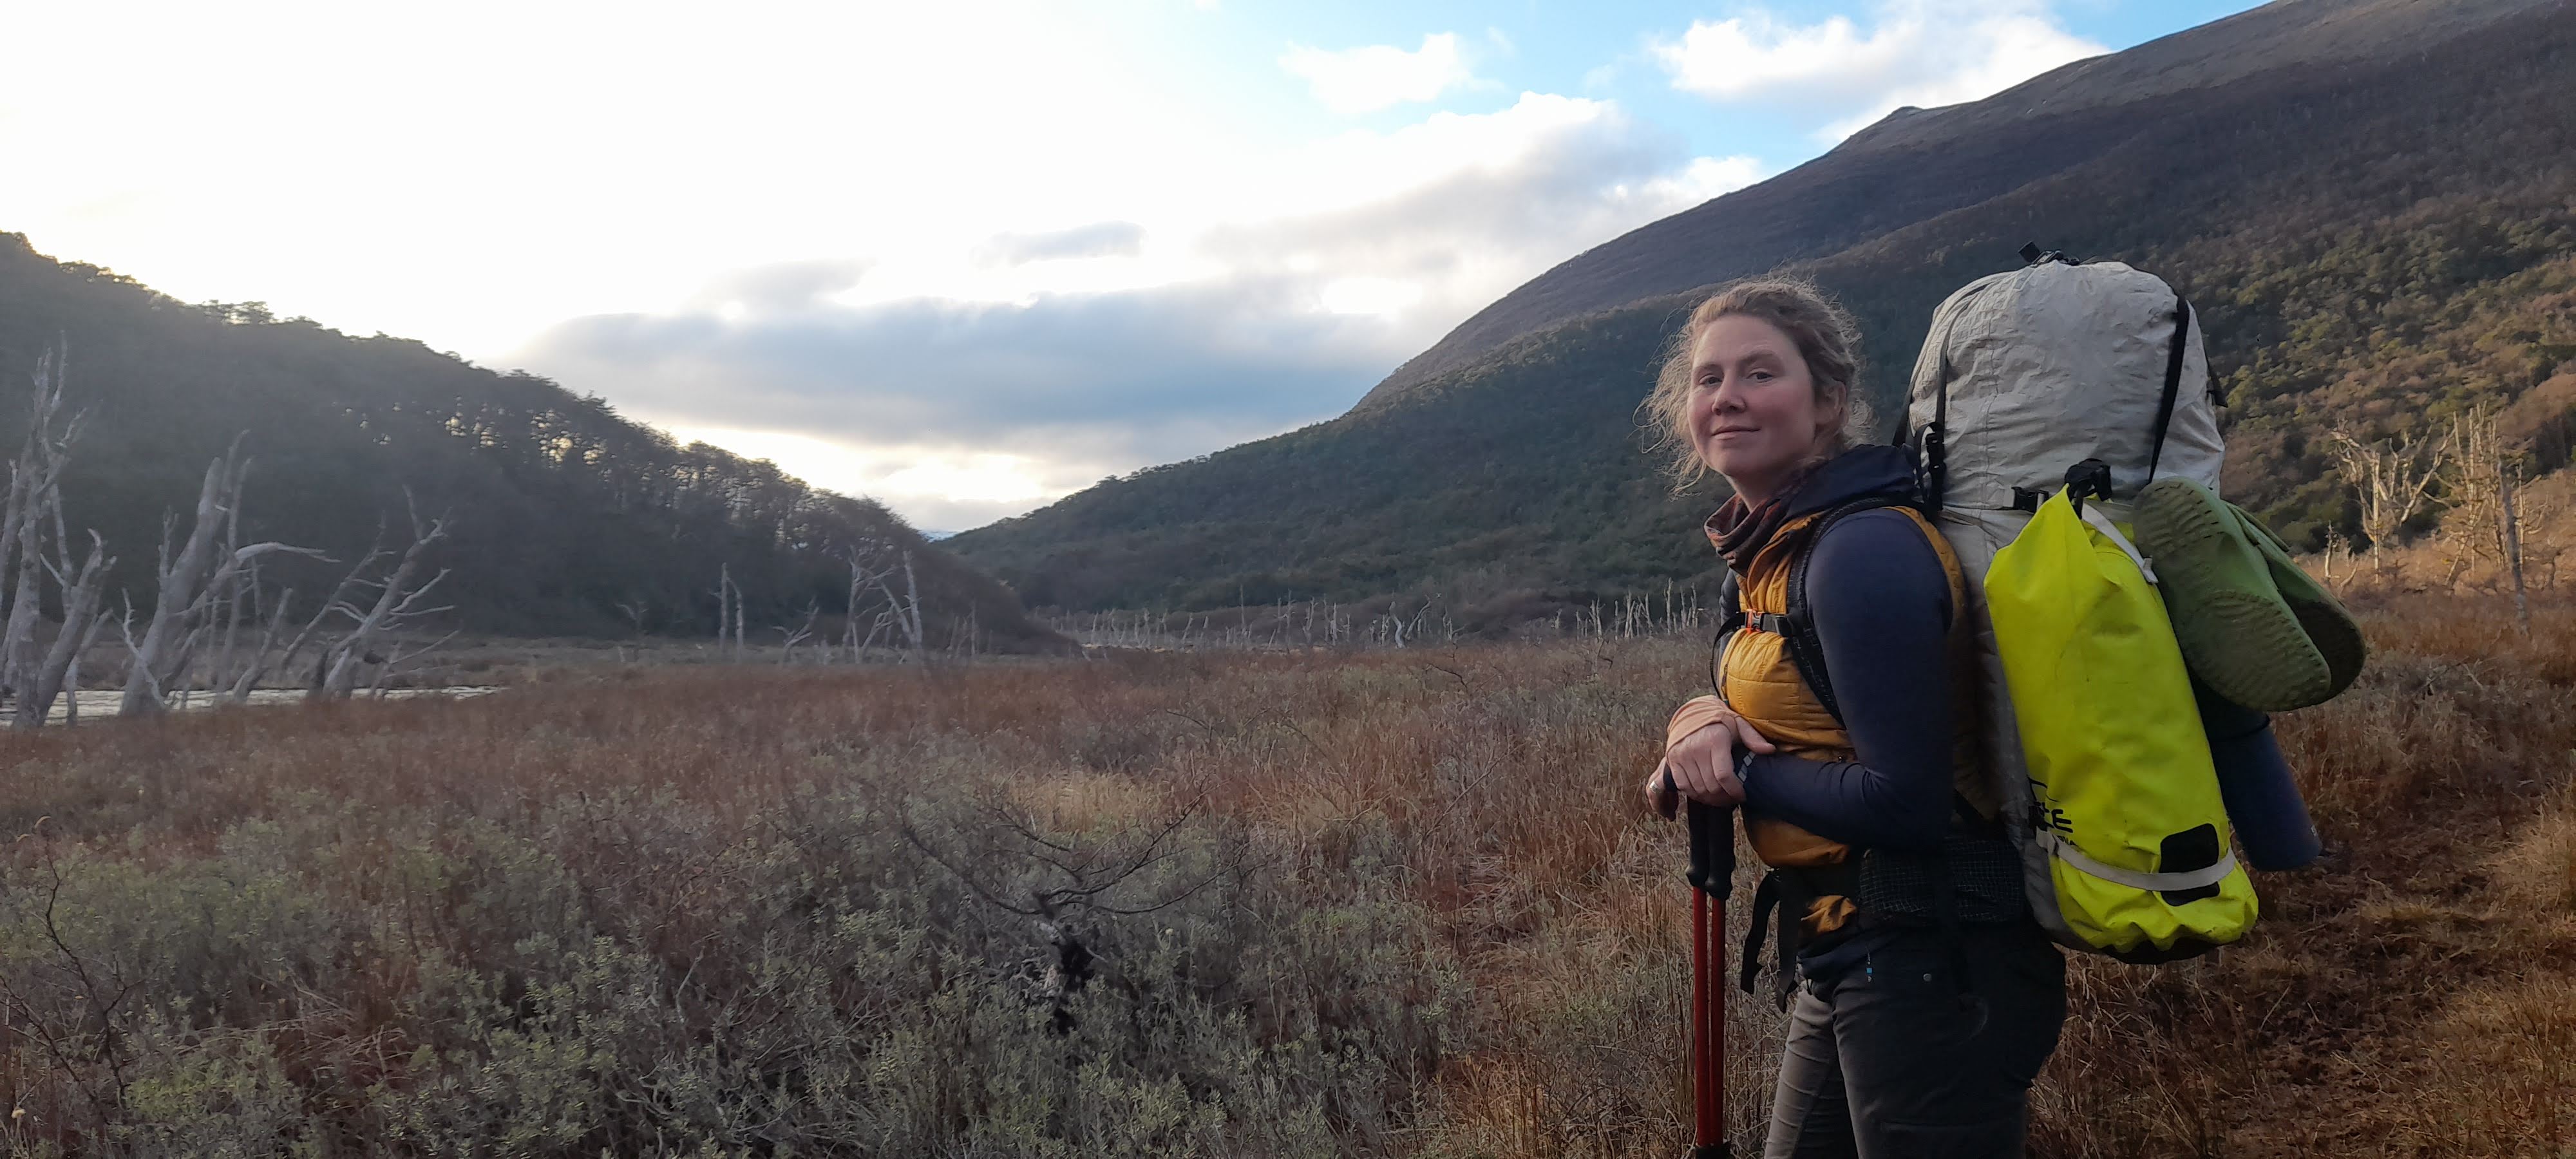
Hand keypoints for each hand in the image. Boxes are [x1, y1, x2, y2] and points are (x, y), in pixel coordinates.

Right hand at [1650, 711, 1774, 817]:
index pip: (1724, 776)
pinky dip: (1695, 794)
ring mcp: (1681, 755)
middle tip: (1733, 798)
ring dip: (1711, 799)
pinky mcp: (1672, 760)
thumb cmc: (1720, 722)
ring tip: (1722, 797)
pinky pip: (1683, 786)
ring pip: (1697, 789)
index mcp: (1715, 740)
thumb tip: (1770, 750)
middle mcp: (1696, 748)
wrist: (1692, 713)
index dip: (1734, 791)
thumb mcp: (1738, 725)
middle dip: (1725, 797)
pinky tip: (1706, 793)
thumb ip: (1753, 739)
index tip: (1742, 795)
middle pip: (1711, 786)